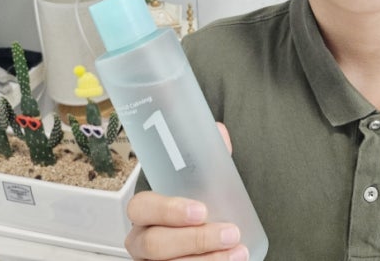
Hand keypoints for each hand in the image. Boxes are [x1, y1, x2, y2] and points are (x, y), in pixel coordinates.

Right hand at [125, 123, 248, 260]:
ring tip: (238, 251)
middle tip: (230, 233)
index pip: (141, 207)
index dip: (168, 210)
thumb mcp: (199, 183)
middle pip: (156, 244)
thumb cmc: (195, 206)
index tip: (201, 210)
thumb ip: (206, 158)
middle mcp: (142, 240)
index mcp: (145, 211)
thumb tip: (219, 131)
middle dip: (196, 240)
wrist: (202, 235)